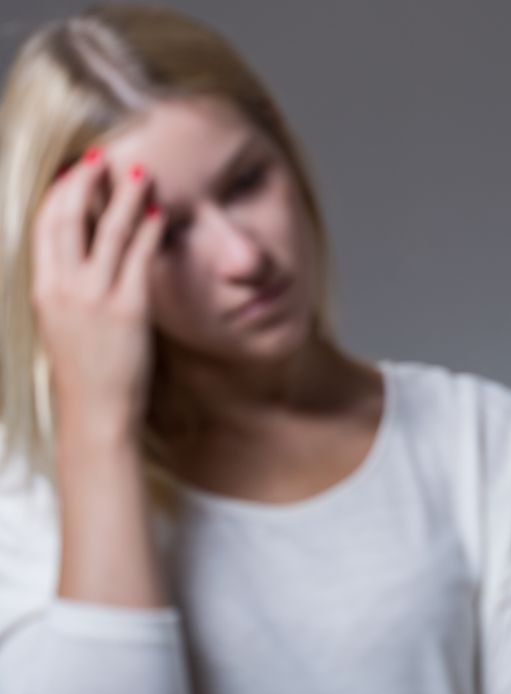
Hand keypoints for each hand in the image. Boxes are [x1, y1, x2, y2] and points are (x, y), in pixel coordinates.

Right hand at [32, 149, 164, 428]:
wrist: (94, 415)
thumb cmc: (85, 373)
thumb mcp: (61, 324)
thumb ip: (66, 289)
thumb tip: (80, 259)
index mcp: (42, 290)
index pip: (45, 226)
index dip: (60, 192)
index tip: (76, 169)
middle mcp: (63, 288)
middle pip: (69, 218)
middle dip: (86, 182)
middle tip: (105, 156)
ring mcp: (95, 298)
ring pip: (109, 232)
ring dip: (125, 197)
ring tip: (141, 174)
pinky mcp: (127, 311)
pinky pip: (140, 259)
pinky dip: (150, 231)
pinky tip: (161, 214)